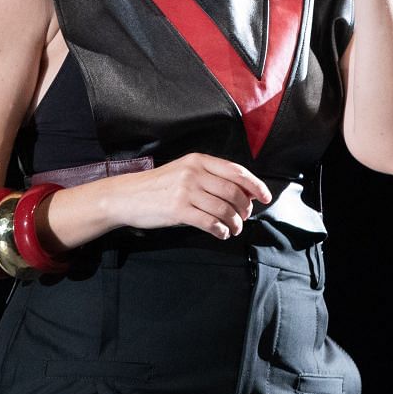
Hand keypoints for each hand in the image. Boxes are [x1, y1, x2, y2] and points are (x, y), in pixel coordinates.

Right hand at [101, 152, 274, 239]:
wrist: (126, 196)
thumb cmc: (159, 186)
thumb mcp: (184, 171)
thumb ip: (210, 177)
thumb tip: (243, 193)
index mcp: (198, 160)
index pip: (237, 172)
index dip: (256, 185)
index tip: (266, 197)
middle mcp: (194, 173)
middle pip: (234, 192)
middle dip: (245, 208)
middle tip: (245, 217)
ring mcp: (185, 191)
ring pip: (224, 209)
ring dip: (234, 222)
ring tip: (234, 228)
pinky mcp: (178, 210)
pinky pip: (209, 222)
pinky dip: (221, 230)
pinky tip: (222, 233)